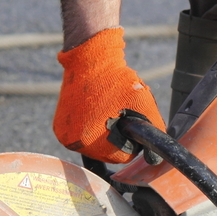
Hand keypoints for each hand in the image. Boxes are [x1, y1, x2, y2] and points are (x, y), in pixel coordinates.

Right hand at [53, 27, 165, 162]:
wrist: (91, 58)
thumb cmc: (117, 80)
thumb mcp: (144, 105)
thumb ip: (155, 130)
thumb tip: (157, 156)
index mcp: (88, 140)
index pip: (121, 157)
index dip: (133, 143)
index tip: (134, 126)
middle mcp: (71, 141)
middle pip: (107, 153)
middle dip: (119, 138)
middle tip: (122, 115)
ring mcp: (63, 133)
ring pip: (96, 145)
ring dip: (107, 133)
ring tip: (110, 110)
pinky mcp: (60, 124)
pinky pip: (84, 135)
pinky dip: (94, 126)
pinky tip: (99, 110)